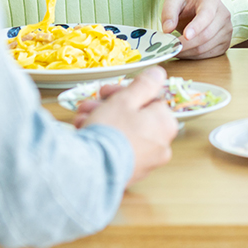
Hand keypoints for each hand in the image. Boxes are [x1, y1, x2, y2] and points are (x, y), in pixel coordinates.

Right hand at [80, 66, 178, 185]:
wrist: (91, 170)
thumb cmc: (112, 132)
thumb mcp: (126, 100)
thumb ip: (144, 85)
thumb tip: (159, 74)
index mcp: (165, 124)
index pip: (149, 100)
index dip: (126, 93)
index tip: (107, 92)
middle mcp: (161, 145)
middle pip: (136, 117)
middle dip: (110, 107)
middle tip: (91, 104)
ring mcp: (147, 162)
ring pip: (125, 133)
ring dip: (103, 122)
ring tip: (82, 119)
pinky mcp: (131, 173)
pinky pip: (119, 150)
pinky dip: (105, 141)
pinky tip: (86, 134)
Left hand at [161, 0, 231, 58]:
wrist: (200, 12)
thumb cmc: (188, 6)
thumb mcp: (174, 2)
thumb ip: (168, 12)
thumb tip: (167, 29)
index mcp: (211, 1)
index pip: (206, 15)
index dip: (196, 26)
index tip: (185, 35)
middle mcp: (223, 15)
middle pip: (206, 35)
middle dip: (186, 44)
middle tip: (171, 47)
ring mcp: (227, 31)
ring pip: (206, 48)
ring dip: (187, 52)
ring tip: (175, 48)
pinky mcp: (225, 44)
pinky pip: (208, 55)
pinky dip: (193, 57)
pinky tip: (184, 51)